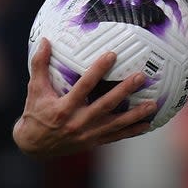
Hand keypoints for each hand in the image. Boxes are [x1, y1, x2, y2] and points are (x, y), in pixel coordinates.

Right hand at [13, 39, 156, 158]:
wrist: (34, 147)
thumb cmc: (35, 114)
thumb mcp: (35, 89)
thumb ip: (39, 65)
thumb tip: (44, 40)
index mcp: (64, 108)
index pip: (84, 86)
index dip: (98, 70)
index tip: (112, 55)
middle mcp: (77, 122)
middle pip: (105, 105)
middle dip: (124, 91)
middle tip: (140, 77)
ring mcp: (87, 134)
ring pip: (115, 123)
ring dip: (135, 114)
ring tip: (152, 104)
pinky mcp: (93, 142)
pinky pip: (116, 136)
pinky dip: (132, 131)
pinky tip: (147, 124)